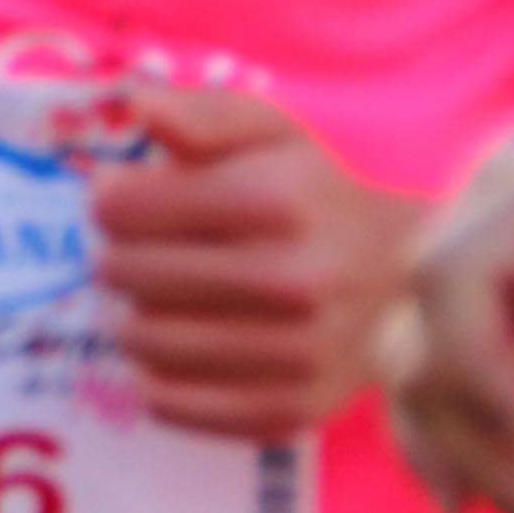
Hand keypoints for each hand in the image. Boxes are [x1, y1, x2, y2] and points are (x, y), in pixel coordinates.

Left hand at [89, 82, 423, 441]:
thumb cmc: (315, 197)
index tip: (123, 200)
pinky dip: (154, 378)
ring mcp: (294, 354)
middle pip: (122, 274)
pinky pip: (168, 403)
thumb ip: (201, 113)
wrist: (406, 282)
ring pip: (139, 340)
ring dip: (129, 317)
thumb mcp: (270, 133)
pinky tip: (175, 350)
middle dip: (114, 257)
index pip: (121, 207)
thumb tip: (133, 101)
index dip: (107, 200)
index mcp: (276, 202)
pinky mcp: (289, 411)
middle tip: (136, 254)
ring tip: (157, 300)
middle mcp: (291, 281)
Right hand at [384, 120, 513, 512]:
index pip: (448, 282)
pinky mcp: (430, 335)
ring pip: (410, 395)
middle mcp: (446, 255)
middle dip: (489, 460)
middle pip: (424, 363)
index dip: (472, 361)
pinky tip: (464, 509)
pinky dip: (432, 457)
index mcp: (508, 212)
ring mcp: (428, 299)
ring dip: (471, 473)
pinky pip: (412, 401)